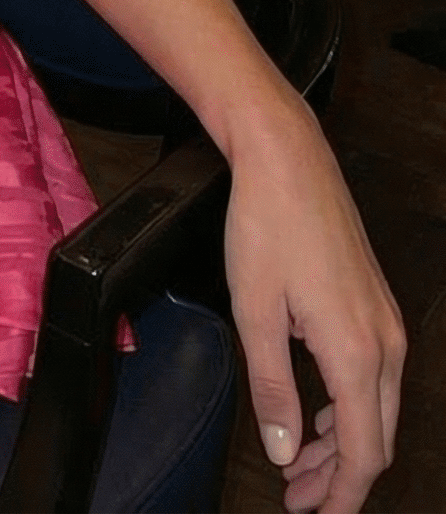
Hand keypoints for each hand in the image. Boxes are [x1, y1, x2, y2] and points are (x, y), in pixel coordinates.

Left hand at [225, 99, 403, 512]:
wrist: (288, 159)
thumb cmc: (265, 226)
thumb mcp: (254, 311)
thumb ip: (271, 387)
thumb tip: (283, 452)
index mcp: (357, 353)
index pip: (363, 453)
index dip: (340, 495)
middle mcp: (385, 344)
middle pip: (376, 436)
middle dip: (339, 477)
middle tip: (295, 498)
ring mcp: (386, 322)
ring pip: (377, 408)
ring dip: (342, 444)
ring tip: (298, 466)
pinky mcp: (375, 305)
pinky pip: (373, 376)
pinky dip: (348, 407)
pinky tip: (315, 415)